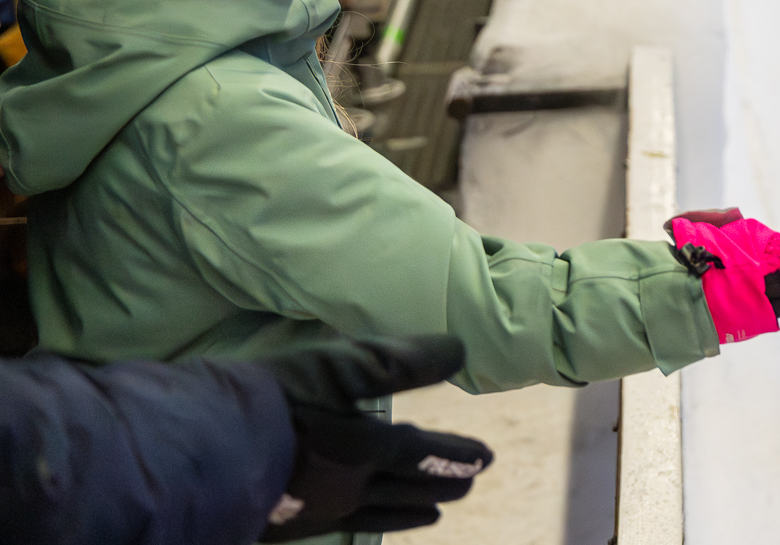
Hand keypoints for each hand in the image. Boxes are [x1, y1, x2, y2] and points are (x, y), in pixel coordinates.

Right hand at [255, 335, 491, 541]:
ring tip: (437, 512)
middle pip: (409, 487)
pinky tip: (367, 521)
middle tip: (471, 483)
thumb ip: (402, 361)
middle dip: (442, 482)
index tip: (486, 459)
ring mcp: (320, 511)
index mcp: (367, 448)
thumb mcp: (340, 367)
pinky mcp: (290, 526)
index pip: (424, 453)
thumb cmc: (273, 402)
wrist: (197, 456)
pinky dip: (374, 522)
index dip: (457, 454)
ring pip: (381, 511)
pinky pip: (346, 525)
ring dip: (414, 507)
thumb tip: (461, 349)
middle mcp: (350, 487)